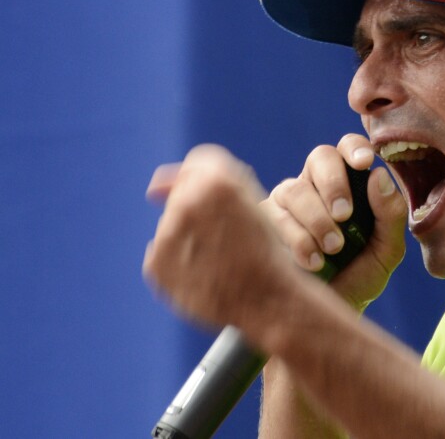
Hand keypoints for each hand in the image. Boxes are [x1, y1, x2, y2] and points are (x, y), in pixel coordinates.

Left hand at [143, 144, 289, 330]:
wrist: (270, 301)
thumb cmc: (266, 251)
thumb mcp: (252, 202)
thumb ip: (210, 180)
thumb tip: (153, 190)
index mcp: (217, 181)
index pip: (197, 164)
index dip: (214, 185)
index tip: (225, 207)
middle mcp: (186, 204)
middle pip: (181, 195)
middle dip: (198, 212)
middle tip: (226, 239)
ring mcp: (167, 236)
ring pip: (171, 226)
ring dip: (187, 239)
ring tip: (218, 261)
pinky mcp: (156, 266)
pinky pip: (160, 257)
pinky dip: (178, 264)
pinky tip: (204, 274)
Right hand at [261, 134, 406, 310]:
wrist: (328, 313)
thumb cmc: (359, 276)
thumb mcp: (386, 250)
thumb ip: (390, 215)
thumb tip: (378, 176)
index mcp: (347, 183)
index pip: (348, 149)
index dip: (354, 148)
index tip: (364, 163)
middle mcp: (314, 185)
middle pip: (319, 158)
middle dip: (334, 183)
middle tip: (345, 216)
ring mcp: (285, 203)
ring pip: (294, 189)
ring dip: (316, 220)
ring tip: (332, 250)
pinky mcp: (260, 223)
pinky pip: (272, 217)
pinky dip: (296, 240)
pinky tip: (312, 262)